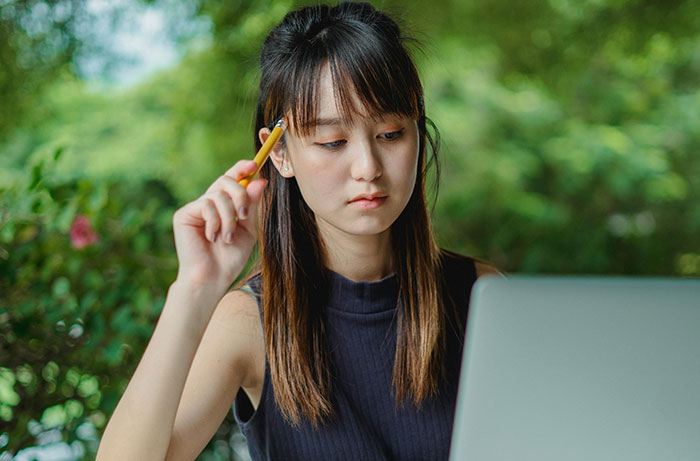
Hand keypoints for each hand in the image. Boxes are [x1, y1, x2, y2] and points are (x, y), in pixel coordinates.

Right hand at [172, 160, 266, 289]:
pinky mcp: (184, 214)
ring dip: (228, 217)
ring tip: (227, 237)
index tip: (254, 164)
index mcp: (224, 207)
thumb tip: (260, 180)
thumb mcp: (248, 230)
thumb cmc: (229, 259)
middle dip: (240, 194)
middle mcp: (209, 204)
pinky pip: (206, 204)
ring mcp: (195, 208)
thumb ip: (251, 206)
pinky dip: (215, 221)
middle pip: (225, 180)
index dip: (241, 169)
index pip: (232, 180)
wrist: (212, 278)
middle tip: (244, 216)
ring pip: (218, 194)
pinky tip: (212, 237)